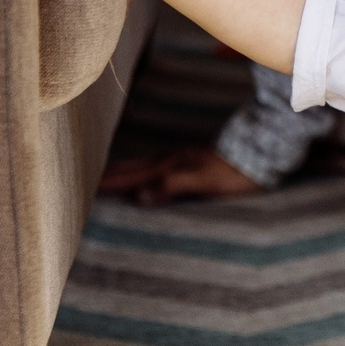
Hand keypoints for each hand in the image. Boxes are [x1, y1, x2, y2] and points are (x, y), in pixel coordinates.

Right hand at [98, 145, 265, 204]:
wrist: (260, 148)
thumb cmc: (233, 172)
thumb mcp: (204, 182)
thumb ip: (172, 186)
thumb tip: (139, 197)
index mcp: (169, 167)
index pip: (132, 179)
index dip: (110, 185)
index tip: (86, 191)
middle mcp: (170, 160)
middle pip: (132, 168)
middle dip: (108, 176)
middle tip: (85, 182)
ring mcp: (179, 156)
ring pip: (142, 164)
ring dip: (123, 170)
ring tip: (107, 176)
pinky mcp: (190, 157)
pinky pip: (155, 163)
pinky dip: (141, 168)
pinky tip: (146, 171)